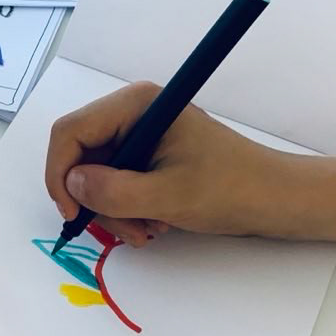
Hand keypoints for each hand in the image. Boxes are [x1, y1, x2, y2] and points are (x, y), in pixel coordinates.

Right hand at [45, 82, 293, 246]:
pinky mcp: (149, 153)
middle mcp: (134, 112)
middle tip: (124, 231)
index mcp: (137, 104)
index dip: (61, 173)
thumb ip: (113, 191)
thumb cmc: (230, 189)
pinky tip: (152, 222)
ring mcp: (141, 132)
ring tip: (145, 232)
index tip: (73, 215)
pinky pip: (117, 180)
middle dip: (94, 199)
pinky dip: (126, 208)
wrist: (274, 199)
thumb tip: (73, 184)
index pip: (71, 131)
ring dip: (113, 210)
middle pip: (81, 154)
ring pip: (96, 174)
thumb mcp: (167, 197)